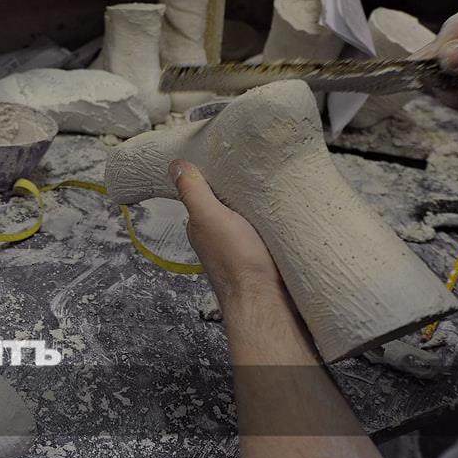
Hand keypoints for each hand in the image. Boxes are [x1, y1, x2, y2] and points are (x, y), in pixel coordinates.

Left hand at [168, 159, 283, 301]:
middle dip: (240, 189)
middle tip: (259, 171)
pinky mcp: (263, 254)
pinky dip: (272, 221)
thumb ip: (193, 192)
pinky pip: (265, 230)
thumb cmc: (238, 263)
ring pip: (248, 216)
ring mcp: (241, 246)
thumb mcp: (211, 217)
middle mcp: (218, 236)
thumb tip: (175, 164)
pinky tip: (282, 213)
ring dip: (259, 205)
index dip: (215, 174)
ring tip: (273, 188)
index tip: (231, 155)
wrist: (268, 302)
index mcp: (201, 225)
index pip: (204, 191)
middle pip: (227, 202)